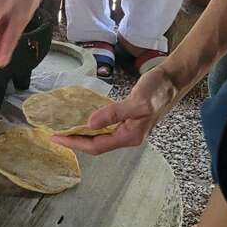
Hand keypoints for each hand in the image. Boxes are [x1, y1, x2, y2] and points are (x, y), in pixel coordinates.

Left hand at [53, 67, 181, 154]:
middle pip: (96, 144)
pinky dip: (91, 125)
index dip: (75, 143)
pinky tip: (82, 119)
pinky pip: (105, 127)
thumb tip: (90, 124)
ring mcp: (128, 128)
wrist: (172, 81)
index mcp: (130, 136)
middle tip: (54, 135)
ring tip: (64, 129)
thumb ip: (114, 113)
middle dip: (75, 141)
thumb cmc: (157, 91)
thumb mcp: (137, 102)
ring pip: (100, 136)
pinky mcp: (128, 119)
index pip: (96, 145)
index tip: (56, 138)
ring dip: (82, 135)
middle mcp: (128, 136)